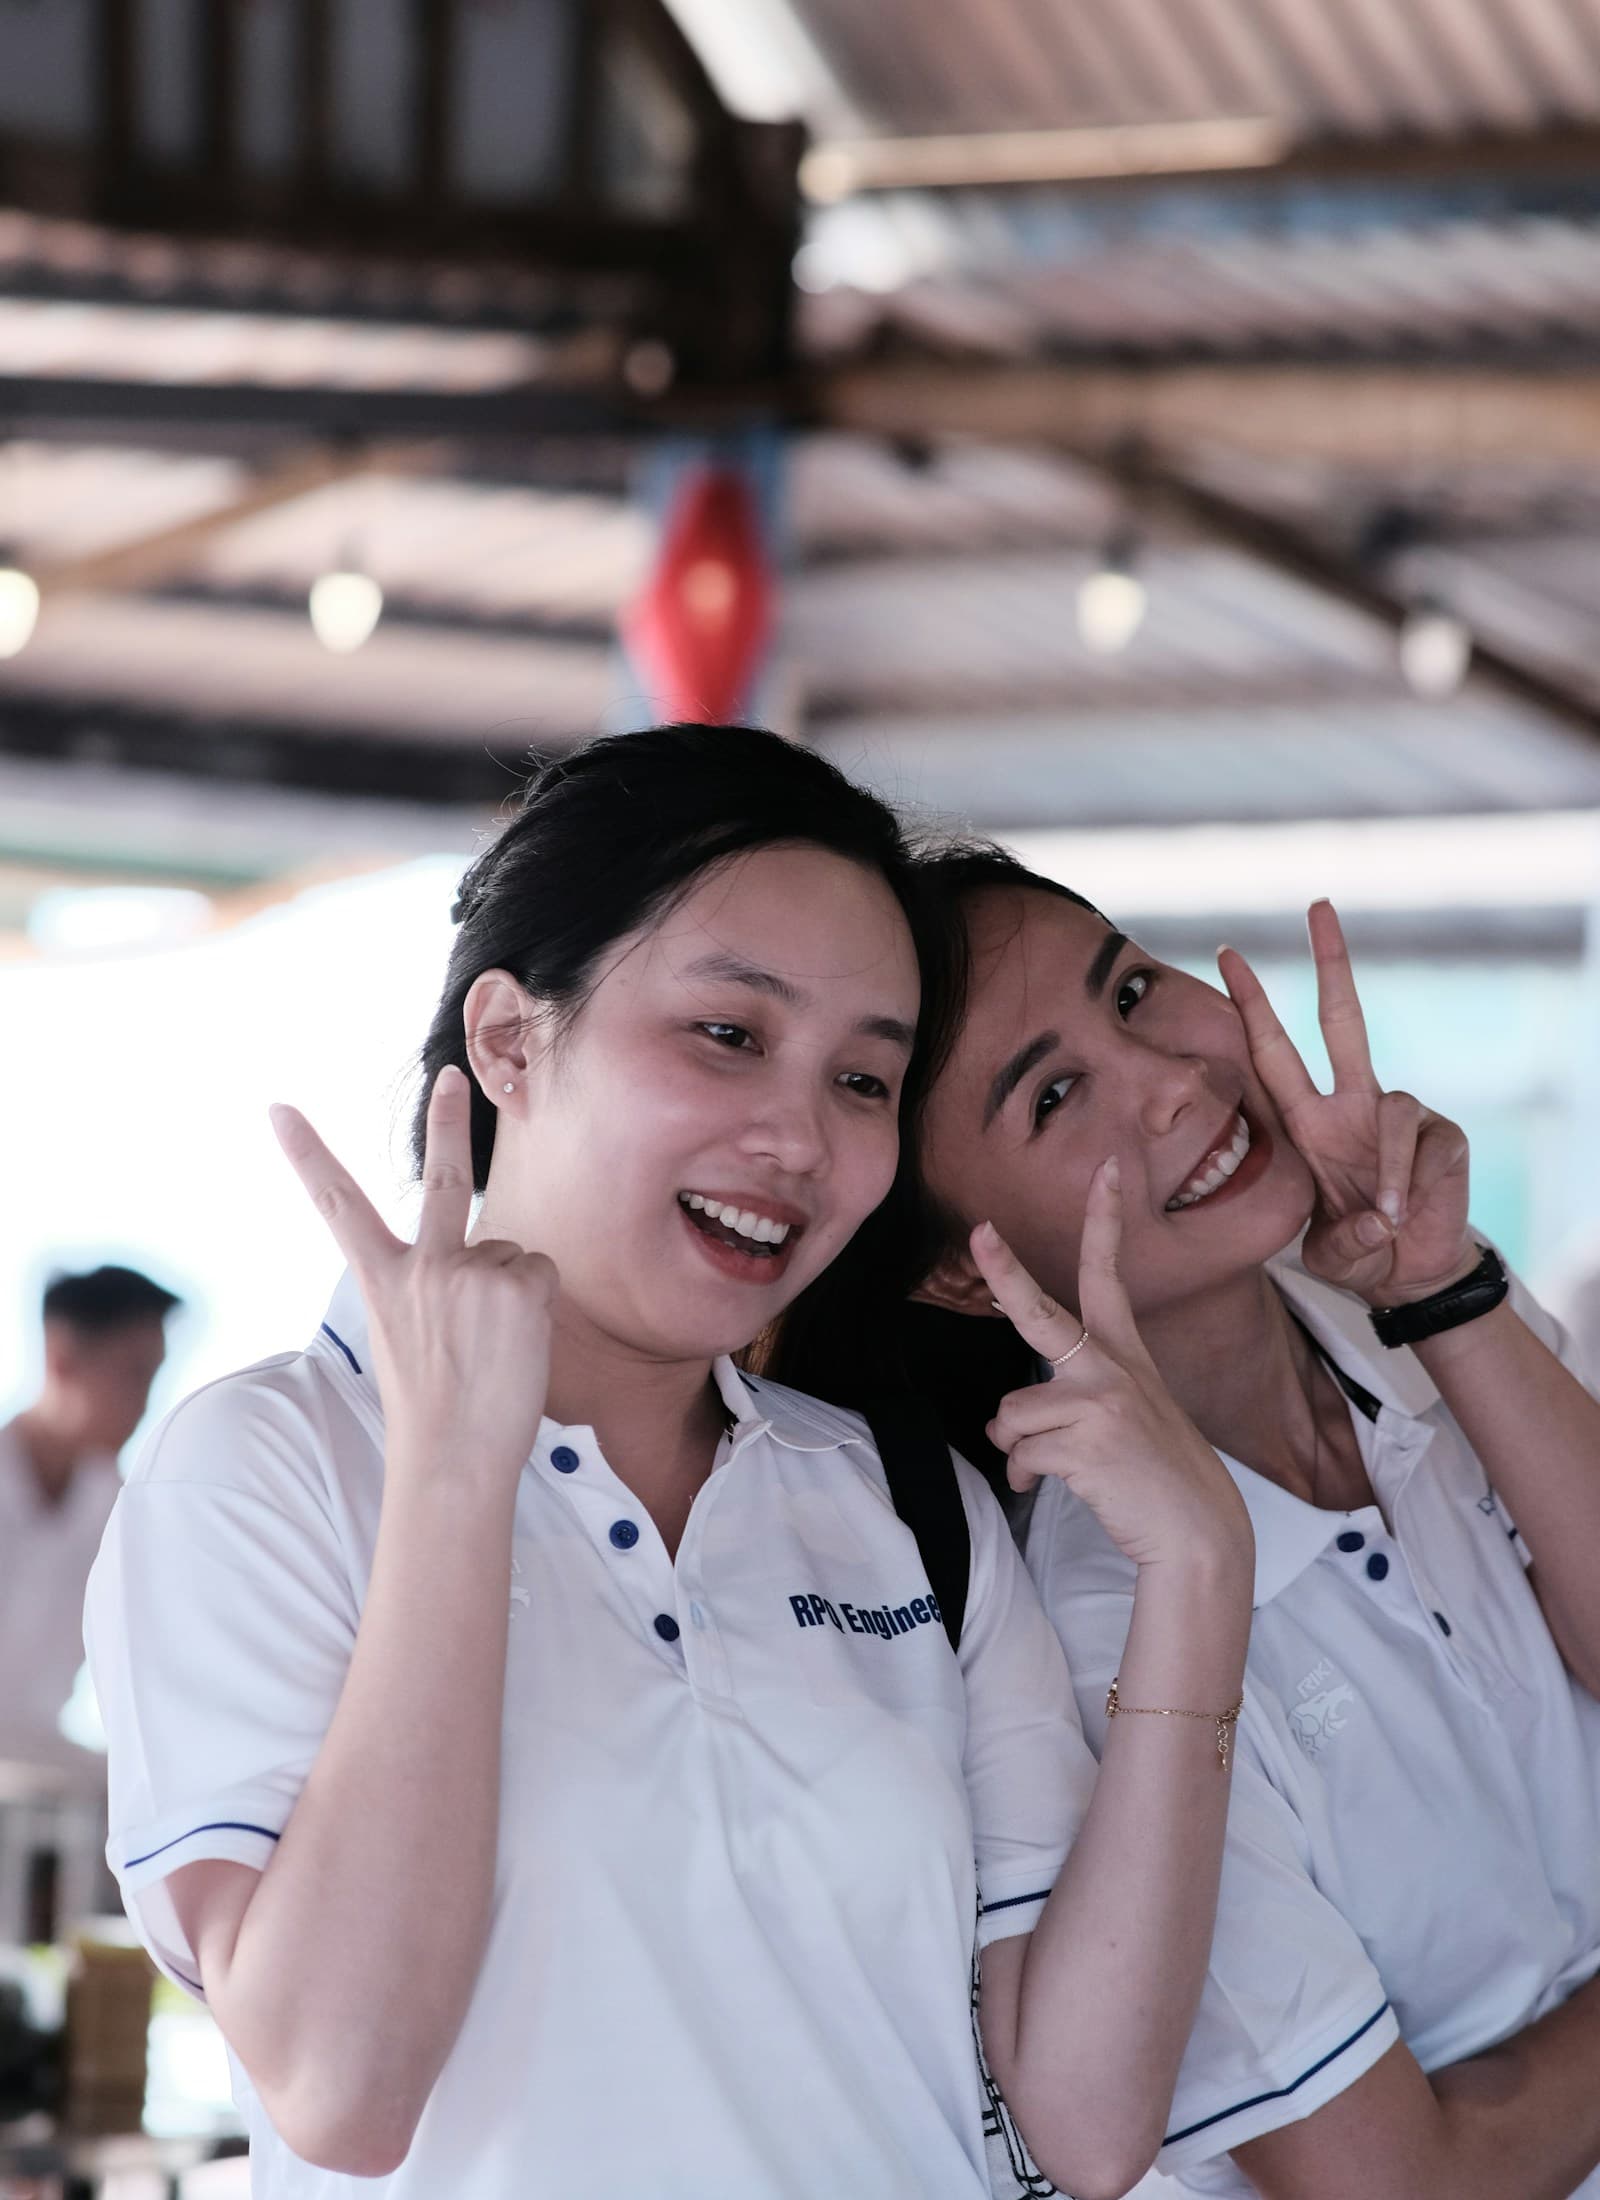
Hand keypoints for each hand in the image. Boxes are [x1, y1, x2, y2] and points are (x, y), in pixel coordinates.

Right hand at [270, 1064, 558, 1487]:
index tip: (279, 1109)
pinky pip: (538, 1273)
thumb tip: (492, 1252)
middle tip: (454, 1076)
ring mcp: (468, 1271)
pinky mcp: (514, 1282)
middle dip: (448, 1121)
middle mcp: (421, 1267)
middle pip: (440, 1179)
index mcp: (381, 1281)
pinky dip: (535, 1305)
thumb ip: (440, 1283)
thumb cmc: (434, 1409)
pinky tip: (515, 1344)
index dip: (307, 1154)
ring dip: (510, 1292)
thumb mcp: (414, 1334)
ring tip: (491, 1347)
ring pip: (508, 1254)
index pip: (336, 1205)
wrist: (453, 1459)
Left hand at [973, 1161, 1252, 1574]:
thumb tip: (1003, 1432)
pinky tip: (1060, 1487)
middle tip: (979, 1233)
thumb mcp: (1125, 1419)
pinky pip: (1020, 1455)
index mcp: (1125, 1353)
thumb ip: (1067, 1404)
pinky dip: (1027, 1478)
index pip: (1108, 1275)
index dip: (1104, 1218)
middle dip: (1003, 1272)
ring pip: (1012, 1415)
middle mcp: (1112, 1367)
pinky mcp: (1086, 1440)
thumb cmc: (1157, 1477)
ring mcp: (1100, 1400)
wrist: (1198, 1534)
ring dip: (1019, 1449)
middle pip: (1039, 1314)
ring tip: (1061, 1466)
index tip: (1104, 1167)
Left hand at [1218, 903, 1473, 1304]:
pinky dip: (1406, 1182)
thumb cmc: (1356, 1249)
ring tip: (1380, 1217)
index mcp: (1307, 1120)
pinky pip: (1420, 1144)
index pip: (1272, 1053)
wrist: (1407, 1273)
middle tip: (1319, 906)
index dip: (1252, 1006)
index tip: (1227, 955)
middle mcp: (1350, 1105)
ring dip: (1384, 1169)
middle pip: (1342, 1019)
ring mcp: (1396, 1116)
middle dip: (1331, 963)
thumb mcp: (1328, 1251)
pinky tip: (1401, 1212)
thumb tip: (1374, 1222)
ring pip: (1392, 1107)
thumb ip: (1338, 1241)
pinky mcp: (1440, 1135)